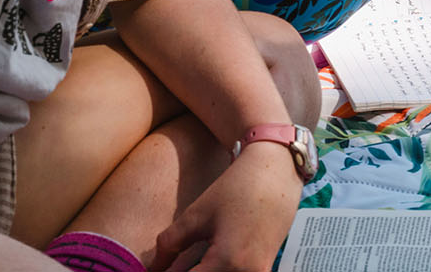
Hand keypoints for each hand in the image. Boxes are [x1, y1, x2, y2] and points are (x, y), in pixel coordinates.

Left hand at [150, 142, 302, 271]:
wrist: (278, 170)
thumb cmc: (238, 187)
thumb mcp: (197, 215)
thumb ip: (169, 246)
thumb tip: (152, 269)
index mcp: (228, 261)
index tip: (157, 271)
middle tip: (170, 265)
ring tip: (187, 261)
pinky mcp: (266, 268)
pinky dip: (218, 270)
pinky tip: (205, 261)